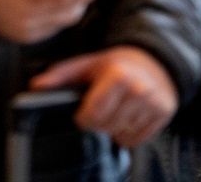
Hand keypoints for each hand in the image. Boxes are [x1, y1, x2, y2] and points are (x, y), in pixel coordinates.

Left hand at [29, 46, 177, 148]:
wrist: (152, 62)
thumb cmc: (115, 64)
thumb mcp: (87, 64)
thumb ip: (60, 75)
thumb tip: (36, 86)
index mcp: (118, 76)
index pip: (93, 115)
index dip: (83, 118)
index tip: (83, 112)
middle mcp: (139, 90)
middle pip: (106, 126)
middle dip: (98, 122)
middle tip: (100, 108)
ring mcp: (154, 103)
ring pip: (121, 134)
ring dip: (113, 127)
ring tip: (115, 109)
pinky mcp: (164, 114)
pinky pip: (137, 139)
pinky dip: (128, 133)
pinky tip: (127, 116)